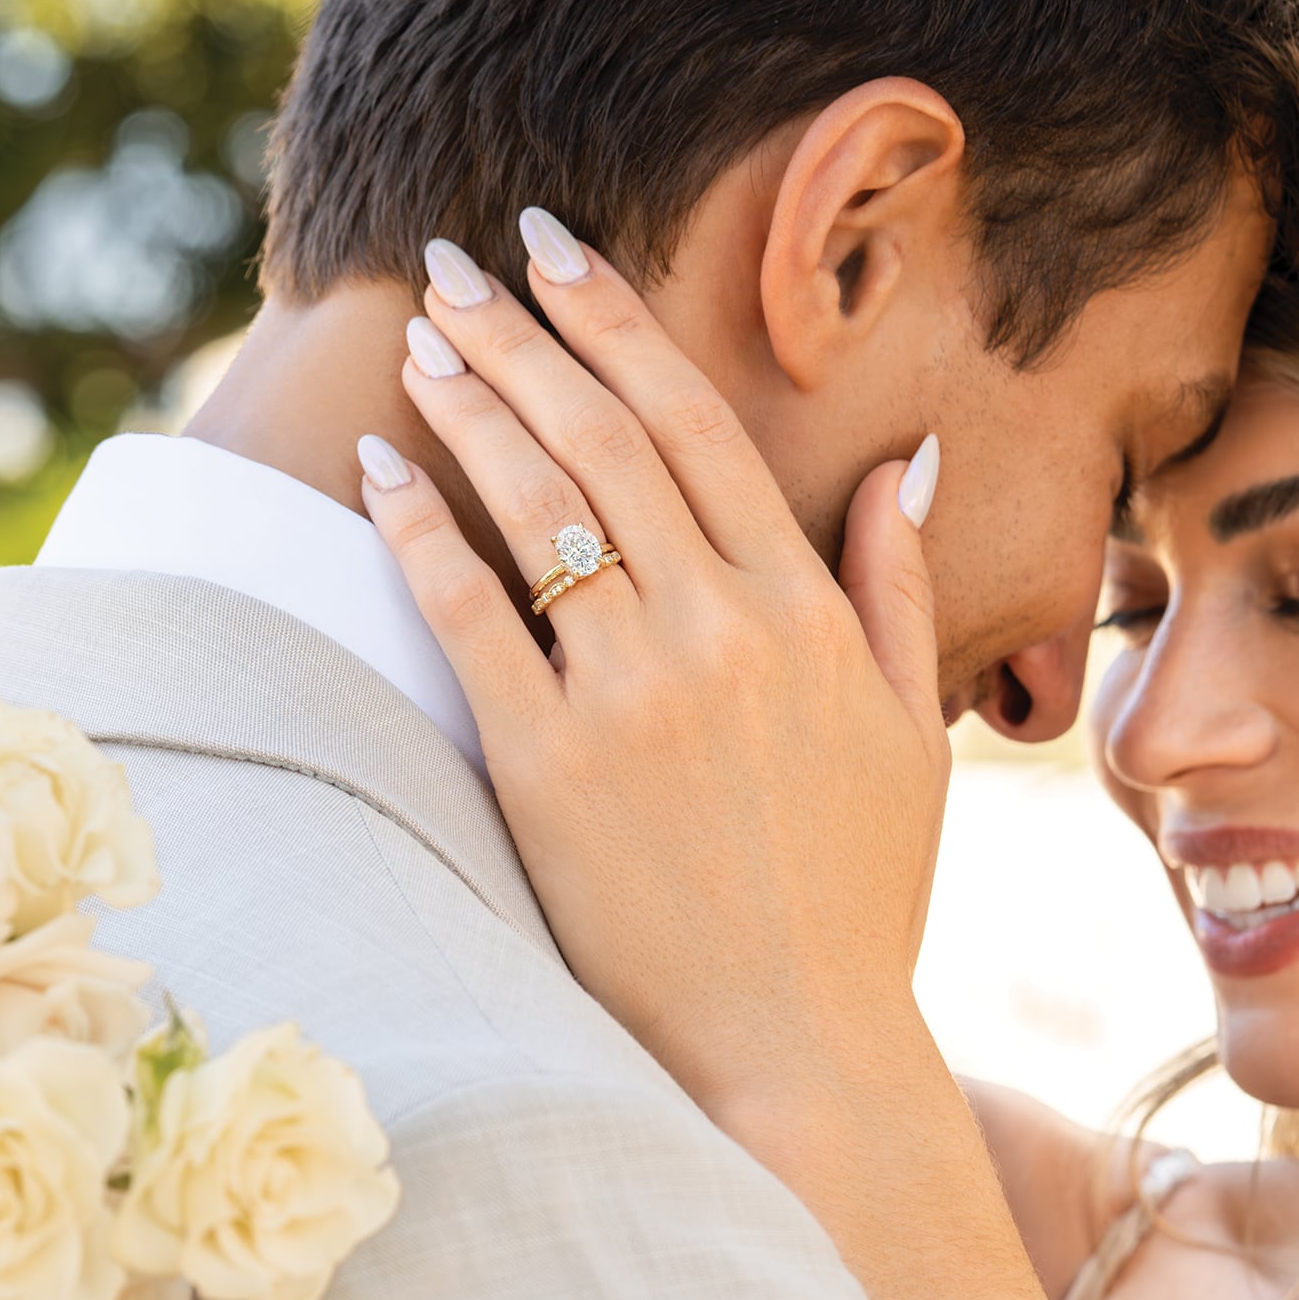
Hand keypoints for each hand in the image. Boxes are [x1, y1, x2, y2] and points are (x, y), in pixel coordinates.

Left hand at [359, 224, 949, 1111]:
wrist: (796, 1043)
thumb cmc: (859, 896)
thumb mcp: (913, 735)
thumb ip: (901, 589)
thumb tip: (911, 461)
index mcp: (808, 615)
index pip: (702, 428)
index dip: (624, 326)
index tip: (565, 256)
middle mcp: (722, 631)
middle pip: (607, 439)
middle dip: (528, 332)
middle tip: (464, 264)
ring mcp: (633, 696)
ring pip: (541, 505)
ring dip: (475, 402)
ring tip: (424, 335)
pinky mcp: (548, 768)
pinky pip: (472, 616)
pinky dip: (422, 528)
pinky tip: (385, 463)